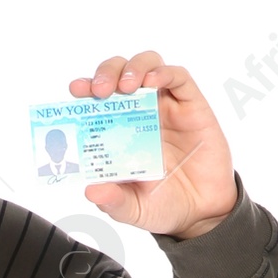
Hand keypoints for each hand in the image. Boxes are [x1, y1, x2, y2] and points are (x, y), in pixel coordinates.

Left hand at [70, 52, 238, 238]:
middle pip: (120, 73)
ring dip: (133, 68)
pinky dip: (164, 72)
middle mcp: (140, 113)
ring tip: (127, 86)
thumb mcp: (133, 209)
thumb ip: (113, 201)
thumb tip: (91, 191)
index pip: (98, 100)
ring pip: (147, 65)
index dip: (86, 89)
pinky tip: (153, 82)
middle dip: (106, 73)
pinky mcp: (191, 105)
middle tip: (100, 91)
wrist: (202, 212)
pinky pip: (178, 77)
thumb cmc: (164, 204)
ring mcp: (166, 106)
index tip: (76, 90)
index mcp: (119, 131)